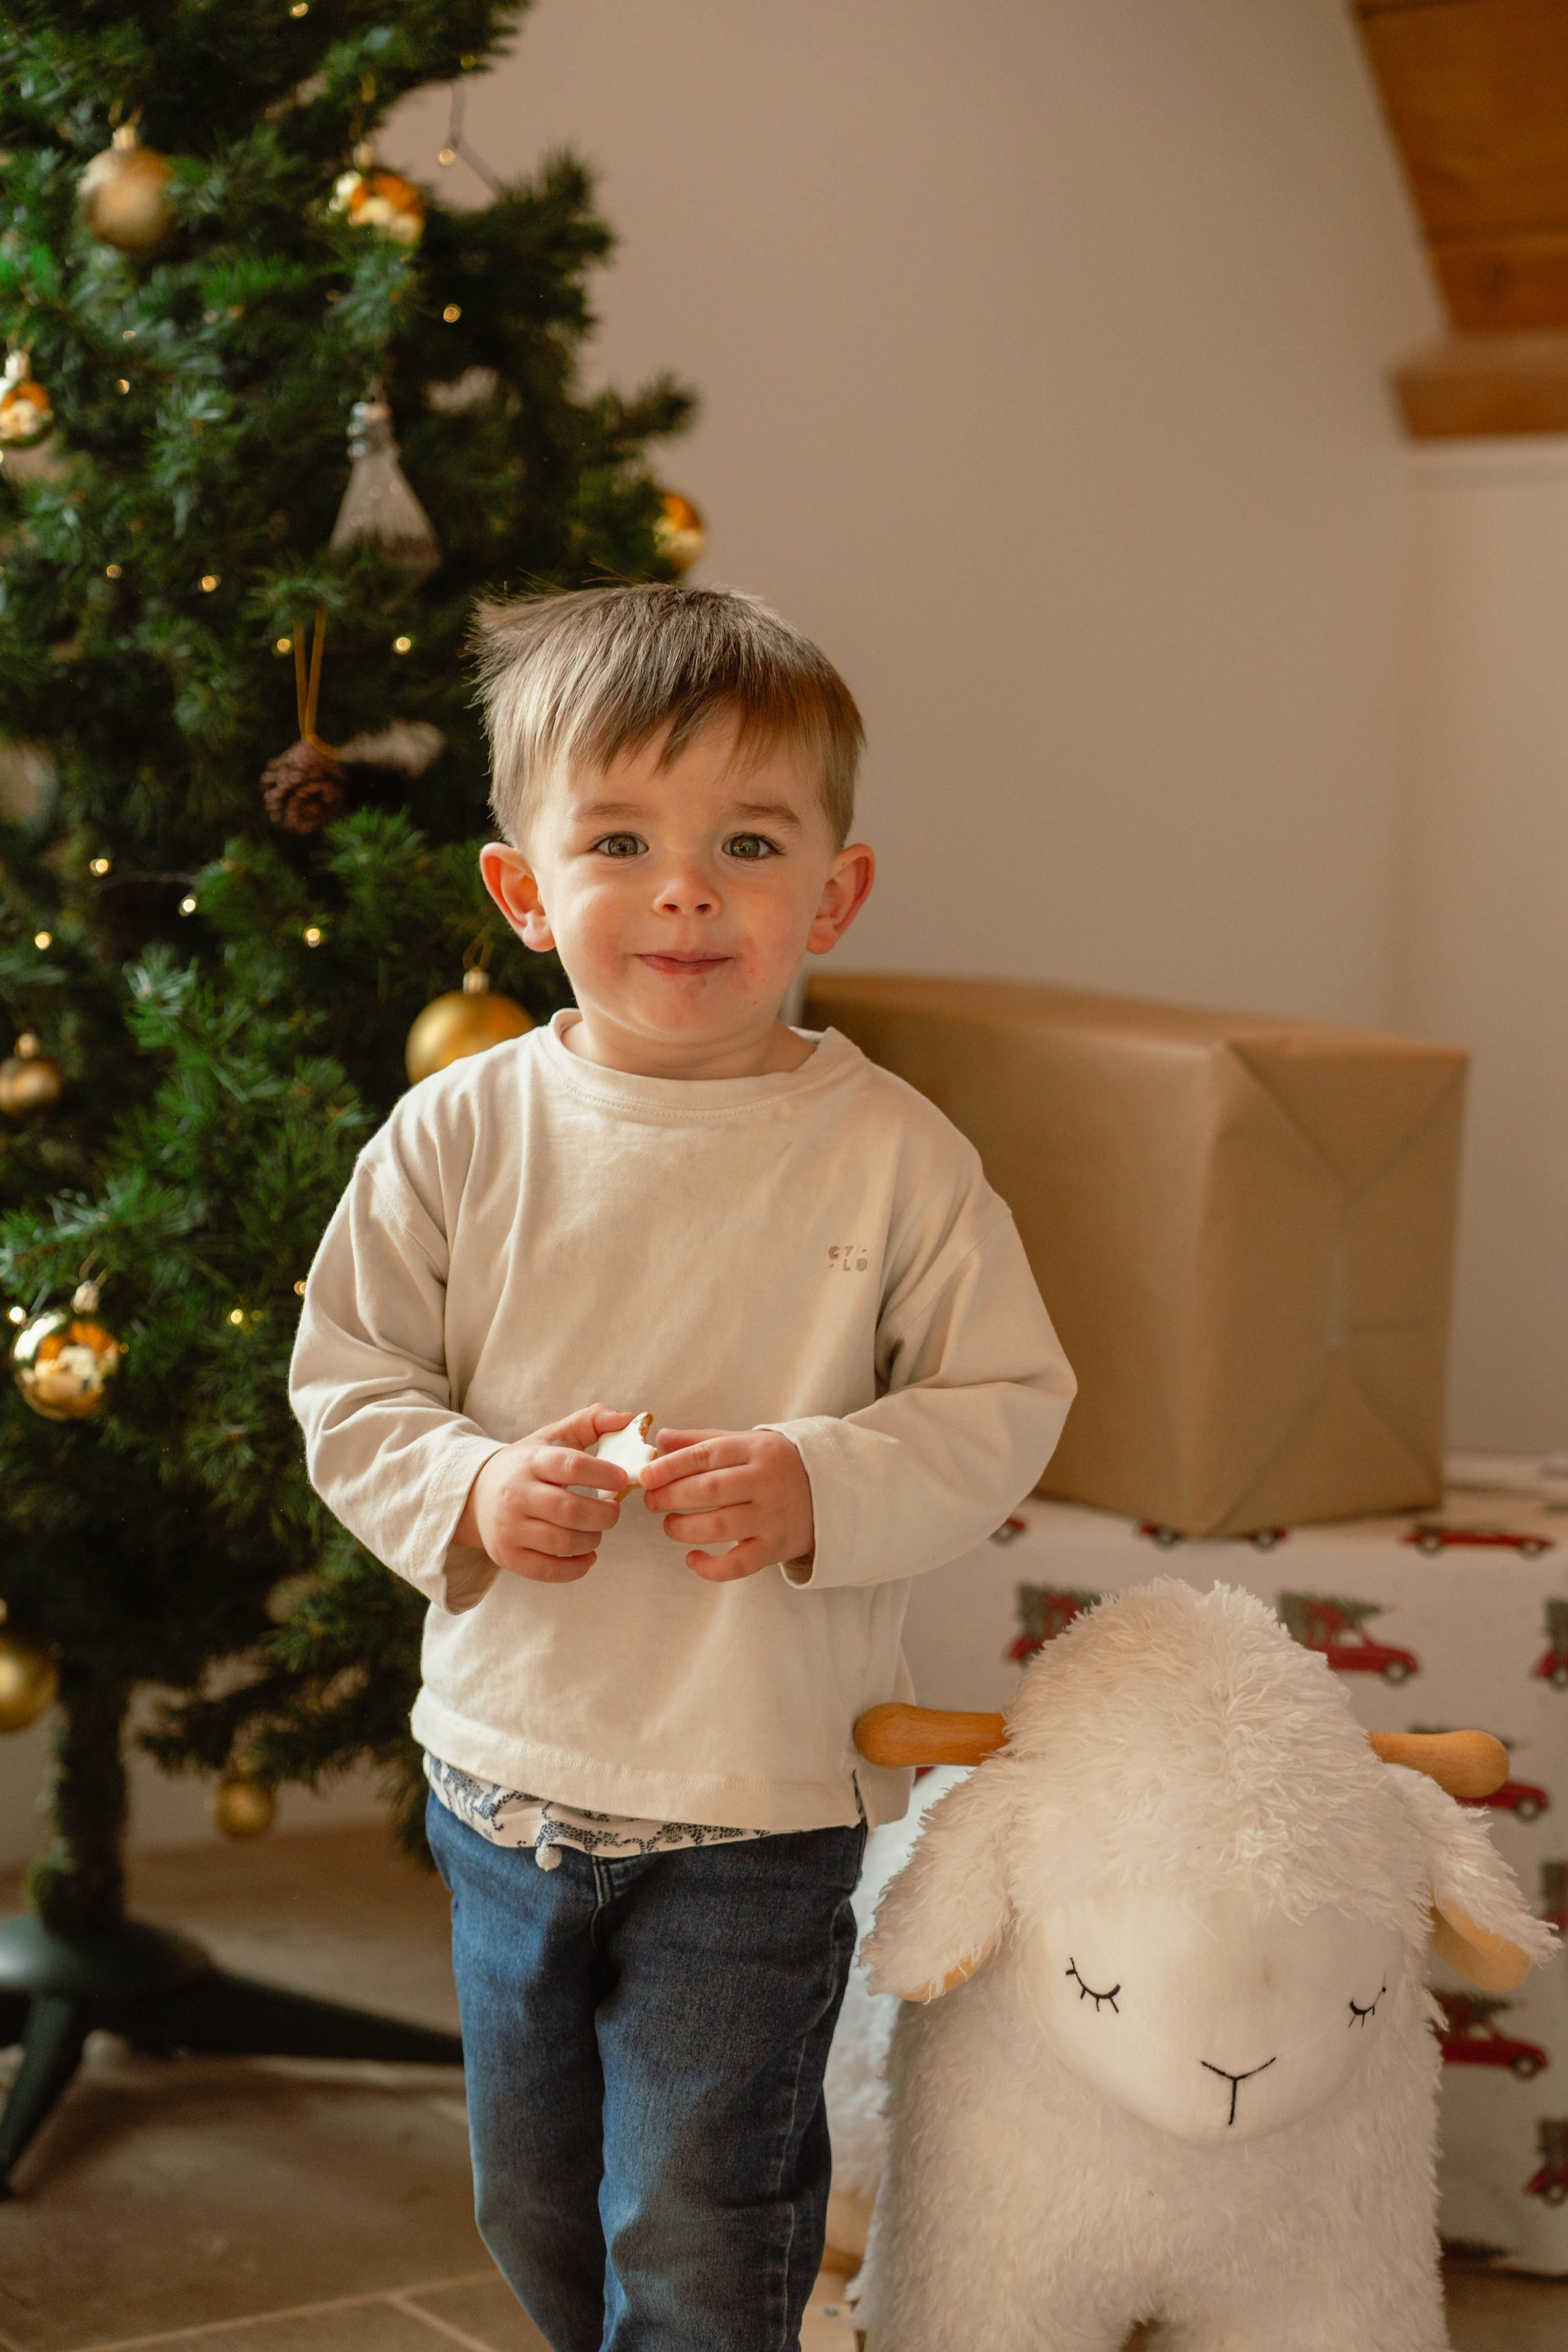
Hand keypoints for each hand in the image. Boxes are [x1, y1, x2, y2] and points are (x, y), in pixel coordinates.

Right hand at [453, 1404, 634, 1581]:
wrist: (476, 1494)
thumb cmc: (527, 1465)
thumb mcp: (552, 1437)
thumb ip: (590, 1422)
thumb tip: (629, 1417)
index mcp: (530, 1462)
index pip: (571, 1466)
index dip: (604, 1474)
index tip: (623, 1479)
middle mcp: (516, 1495)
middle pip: (570, 1511)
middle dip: (604, 1515)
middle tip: (613, 1511)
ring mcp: (509, 1529)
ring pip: (562, 1543)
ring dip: (592, 1539)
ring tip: (597, 1530)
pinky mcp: (507, 1556)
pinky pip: (548, 1571)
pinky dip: (577, 1567)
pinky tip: (587, 1555)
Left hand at [640, 1427, 814, 1582]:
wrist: (830, 1490)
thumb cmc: (774, 1465)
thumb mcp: (744, 1443)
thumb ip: (701, 1442)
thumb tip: (660, 1440)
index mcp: (755, 1450)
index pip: (706, 1455)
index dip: (671, 1467)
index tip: (645, 1476)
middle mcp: (766, 1482)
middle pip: (710, 1490)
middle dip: (672, 1497)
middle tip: (652, 1502)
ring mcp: (773, 1516)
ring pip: (721, 1527)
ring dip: (684, 1528)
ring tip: (670, 1525)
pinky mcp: (777, 1547)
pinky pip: (739, 1564)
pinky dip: (710, 1567)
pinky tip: (693, 1558)